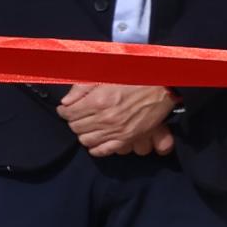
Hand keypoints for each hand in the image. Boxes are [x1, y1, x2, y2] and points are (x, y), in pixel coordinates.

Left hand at [58, 82, 175, 158]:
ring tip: (88, 126)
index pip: (68, 113)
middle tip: (78, 116)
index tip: (67, 108)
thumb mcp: (106, 75)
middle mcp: (105, 118)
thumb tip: (66, 101)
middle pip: (75, 127)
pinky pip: (103, 150)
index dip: (64, 111)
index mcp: (98, 101)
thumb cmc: (135, 78)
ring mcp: (115, 131)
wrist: (162, 87)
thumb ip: (82, 87)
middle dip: (74, 121)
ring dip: (84, 133)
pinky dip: (95, 148)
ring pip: (86, 140)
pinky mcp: (126, 139)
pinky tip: (96, 141)